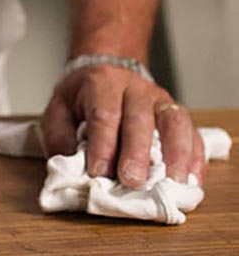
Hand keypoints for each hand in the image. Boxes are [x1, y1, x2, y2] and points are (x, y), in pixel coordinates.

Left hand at [40, 64, 204, 187]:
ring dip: (176, 154)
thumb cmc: (83, 98)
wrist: (108, 70)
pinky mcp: (177, 114)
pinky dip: (195, 157)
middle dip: (136, 153)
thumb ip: (59, 135)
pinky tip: (192, 180)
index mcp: (102, 85)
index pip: (104, 114)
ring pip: (174, 122)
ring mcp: (160, 100)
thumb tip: (69, 167)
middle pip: (139, 119)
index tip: (98, 173)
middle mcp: (134, 89)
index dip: (102, 145)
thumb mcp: (59, 108)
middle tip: (132, 182)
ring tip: (173, 184)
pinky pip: (192, 133)